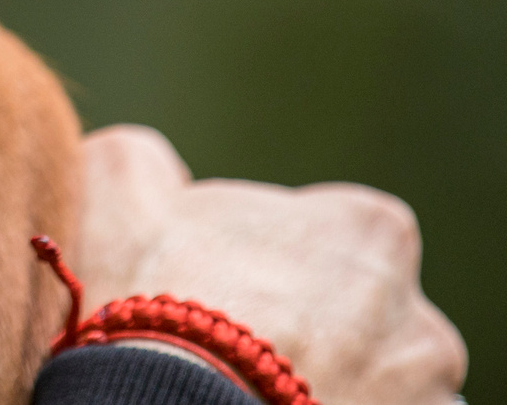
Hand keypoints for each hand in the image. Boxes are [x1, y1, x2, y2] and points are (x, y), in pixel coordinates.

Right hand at [74, 124, 466, 404]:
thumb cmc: (159, 298)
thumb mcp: (117, 189)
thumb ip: (141, 160)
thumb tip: (149, 166)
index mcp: (370, 230)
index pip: (328, 232)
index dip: (266, 257)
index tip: (219, 283)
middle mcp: (420, 316)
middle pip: (357, 311)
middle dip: (307, 325)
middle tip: (231, 345)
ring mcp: (426, 396)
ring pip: (371, 380)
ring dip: (324, 381)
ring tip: (245, 392)